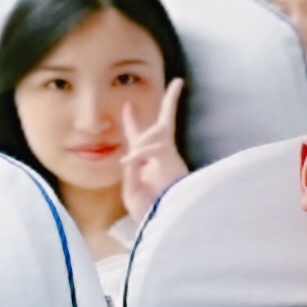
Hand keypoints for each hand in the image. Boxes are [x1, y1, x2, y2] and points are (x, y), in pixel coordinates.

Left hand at [120, 79, 187, 217]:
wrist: (165, 224)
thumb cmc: (149, 211)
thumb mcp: (132, 192)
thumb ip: (131, 173)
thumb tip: (133, 155)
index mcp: (146, 162)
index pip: (138, 137)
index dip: (132, 120)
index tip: (128, 104)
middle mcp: (159, 155)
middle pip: (162, 125)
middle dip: (170, 103)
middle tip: (178, 83)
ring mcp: (168, 157)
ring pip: (158, 132)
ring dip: (144, 138)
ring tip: (134, 152)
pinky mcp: (172, 162)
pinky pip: (155, 148)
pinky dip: (141, 153)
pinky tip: (129, 161)